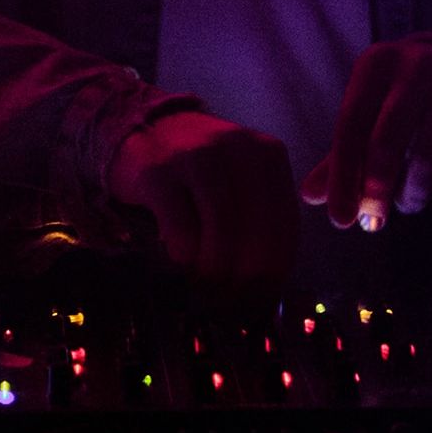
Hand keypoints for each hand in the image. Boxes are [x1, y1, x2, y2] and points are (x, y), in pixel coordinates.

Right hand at [107, 110, 298, 285]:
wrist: (146, 130)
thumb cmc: (200, 171)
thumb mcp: (242, 180)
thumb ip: (262, 218)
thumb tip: (271, 287)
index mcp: (269, 154)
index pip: (286, 225)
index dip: (275, 271)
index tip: (261, 300)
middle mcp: (238, 148)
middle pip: (258, 230)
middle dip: (247, 277)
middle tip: (231, 302)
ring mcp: (197, 155)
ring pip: (223, 229)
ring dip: (216, 270)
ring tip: (206, 289)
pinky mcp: (158, 171)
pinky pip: (181, 227)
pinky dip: (184, 254)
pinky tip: (180, 260)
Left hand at [301, 38, 431, 230]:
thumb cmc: (408, 96)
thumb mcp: (372, 111)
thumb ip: (341, 154)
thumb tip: (309, 197)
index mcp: (377, 65)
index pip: (350, 125)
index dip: (342, 177)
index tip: (339, 220)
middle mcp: (416, 67)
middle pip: (386, 143)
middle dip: (376, 192)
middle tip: (373, 222)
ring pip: (427, 159)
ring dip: (414, 194)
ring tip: (410, 201)